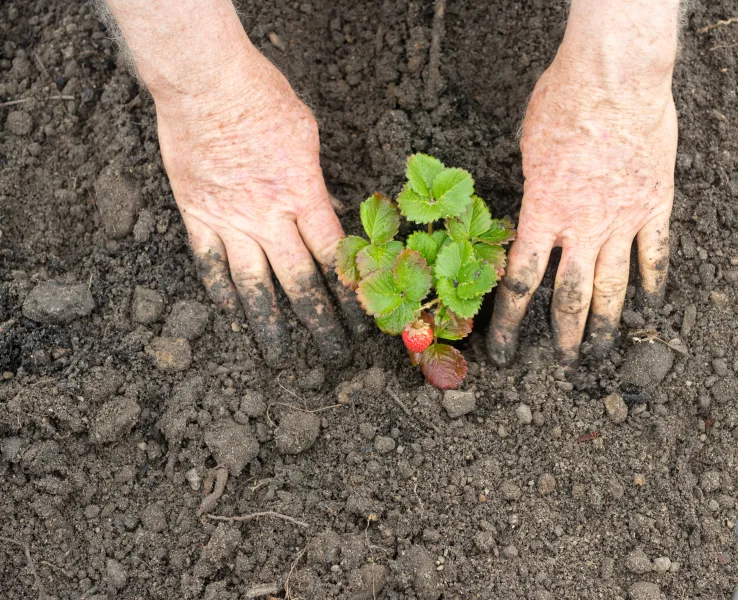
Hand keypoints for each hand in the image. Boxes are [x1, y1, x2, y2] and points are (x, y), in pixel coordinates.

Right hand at [154, 49, 361, 367]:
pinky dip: (221, 293)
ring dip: (268, 324)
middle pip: (299, 281)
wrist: (205, 82)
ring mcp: (229, 220)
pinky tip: (231, 315)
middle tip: (332, 353)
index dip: (352, 291)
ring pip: (253, 285)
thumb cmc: (262, 96)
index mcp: (303, 195)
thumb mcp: (307, 136)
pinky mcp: (196, 214)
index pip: (334, 257)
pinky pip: (209, 264)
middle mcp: (268, 217)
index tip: (366, 318)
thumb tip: (324, 211)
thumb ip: (315, 183)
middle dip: (319, 321)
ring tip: (278, 355)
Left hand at [487, 54, 676, 367]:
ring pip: (614, 287)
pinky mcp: (656, 205)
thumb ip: (533, 187)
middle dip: (563, 335)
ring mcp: (623, 220)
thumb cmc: (564, 100)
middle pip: (570, 297)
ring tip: (601, 351)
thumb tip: (534, 203)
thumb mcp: (528, 147)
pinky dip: (654, 284)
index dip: (509, 323)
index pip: (520, 283)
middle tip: (561, 362)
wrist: (616, 78)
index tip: (503, 350)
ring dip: (606, 324)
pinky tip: (652, 307)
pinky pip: (656, 255)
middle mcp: (582, 228)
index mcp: (543, 214)